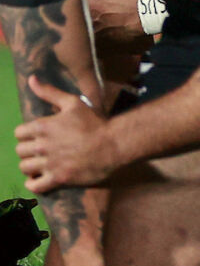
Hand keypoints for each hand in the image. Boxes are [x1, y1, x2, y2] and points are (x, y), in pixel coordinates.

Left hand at [16, 76, 116, 191]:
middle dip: (29, 150)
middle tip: (42, 149)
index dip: (28, 134)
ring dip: (31, 166)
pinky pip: (34, 186)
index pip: (19, 133)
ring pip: (25, 167)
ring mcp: (49, 164)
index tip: (39, 136)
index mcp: (43, 127)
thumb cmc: (94, 122)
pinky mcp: (57, 179)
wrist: (113, 144)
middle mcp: (42, 146)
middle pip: (20, 151)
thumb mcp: (73, 103)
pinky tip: (41, 178)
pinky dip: (34, 183)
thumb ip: (49, 92)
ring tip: (42, 163)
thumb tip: (31, 78)